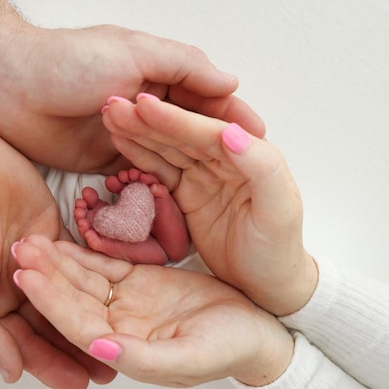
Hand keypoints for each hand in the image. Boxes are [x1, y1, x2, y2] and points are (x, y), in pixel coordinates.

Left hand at [0, 25, 264, 173]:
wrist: (10, 87)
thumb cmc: (69, 62)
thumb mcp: (134, 52)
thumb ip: (184, 66)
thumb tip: (230, 82)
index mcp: (158, 75)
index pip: (206, 97)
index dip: (233, 116)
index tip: (260, 136)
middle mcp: (148, 106)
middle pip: (193, 130)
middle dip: (220, 148)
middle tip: (249, 175)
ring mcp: (129, 136)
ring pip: (171, 155)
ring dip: (194, 171)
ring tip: (224, 193)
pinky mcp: (107, 160)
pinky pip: (141, 174)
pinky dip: (159, 185)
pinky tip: (182, 200)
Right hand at [0, 122, 115, 388]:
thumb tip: (9, 370)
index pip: (21, 343)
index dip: (50, 364)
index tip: (79, 383)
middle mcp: (8, 284)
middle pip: (49, 323)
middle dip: (75, 347)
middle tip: (108, 369)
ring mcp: (31, 257)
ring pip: (66, 295)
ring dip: (89, 316)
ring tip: (119, 337)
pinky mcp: (50, 230)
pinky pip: (75, 261)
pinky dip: (91, 279)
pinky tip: (115, 295)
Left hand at [12, 235, 292, 386]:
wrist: (255, 329)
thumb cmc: (229, 347)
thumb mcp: (190, 356)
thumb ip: (143, 356)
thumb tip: (99, 348)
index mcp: (124, 349)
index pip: (76, 325)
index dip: (50, 302)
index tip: (26, 277)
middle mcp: (117, 327)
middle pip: (72, 299)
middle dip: (45, 275)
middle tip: (20, 248)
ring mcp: (125, 302)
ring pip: (83, 280)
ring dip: (56, 262)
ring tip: (31, 240)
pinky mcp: (138, 280)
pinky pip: (104, 264)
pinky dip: (82, 253)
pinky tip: (61, 240)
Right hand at [102, 95, 317, 315]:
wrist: (265, 283)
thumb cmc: (277, 249)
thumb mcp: (278, 210)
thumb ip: (261, 168)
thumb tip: (231, 132)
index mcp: (251, 154)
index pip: (207, 132)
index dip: (175, 119)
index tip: (144, 105)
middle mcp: (225, 158)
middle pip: (182, 134)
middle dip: (147, 120)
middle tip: (114, 105)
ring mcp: (204, 174)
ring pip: (167, 147)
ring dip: (139, 132)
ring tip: (110, 116)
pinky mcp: (188, 192)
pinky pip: (160, 169)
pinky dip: (140, 156)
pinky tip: (121, 140)